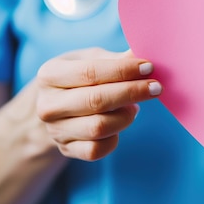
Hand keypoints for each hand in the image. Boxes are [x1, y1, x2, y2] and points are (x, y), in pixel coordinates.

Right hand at [36, 48, 161, 160]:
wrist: (57, 106)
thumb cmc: (78, 77)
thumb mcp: (91, 59)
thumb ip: (116, 59)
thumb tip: (144, 53)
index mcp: (50, 75)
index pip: (90, 72)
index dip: (123, 70)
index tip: (148, 67)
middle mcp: (48, 104)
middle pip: (96, 101)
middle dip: (132, 92)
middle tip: (156, 87)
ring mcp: (55, 130)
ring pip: (99, 128)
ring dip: (125, 116)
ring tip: (135, 106)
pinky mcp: (66, 149)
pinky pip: (97, 150)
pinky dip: (115, 138)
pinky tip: (120, 123)